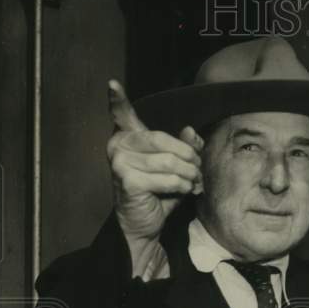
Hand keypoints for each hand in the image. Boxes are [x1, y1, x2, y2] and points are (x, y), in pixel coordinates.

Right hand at [106, 80, 203, 272]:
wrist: (145, 223)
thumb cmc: (160, 191)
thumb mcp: (177, 165)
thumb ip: (186, 146)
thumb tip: (190, 132)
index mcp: (127, 137)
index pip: (121, 114)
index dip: (117, 99)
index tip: (112, 84)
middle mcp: (118, 146)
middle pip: (164, 140)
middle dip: (188, 157)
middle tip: (196, 171)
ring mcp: (119, 162)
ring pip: (170, 162)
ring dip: (188, 175)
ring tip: (189, 184)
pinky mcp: (126, 180)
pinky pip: (167, 178)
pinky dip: (180, 186)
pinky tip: (178, 192)